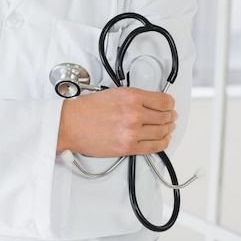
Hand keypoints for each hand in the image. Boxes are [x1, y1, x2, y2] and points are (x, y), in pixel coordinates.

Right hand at [56, 87, 176, 156]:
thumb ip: (134, 98)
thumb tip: (151, 103)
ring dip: (167, 130)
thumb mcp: (113, 93)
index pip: (164, 101)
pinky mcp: (128, 147)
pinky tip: (163, 140)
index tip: (170, 105)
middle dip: (170, 117)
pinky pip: (154, 147)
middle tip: (170, 117)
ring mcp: (132, 132)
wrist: (70, 125)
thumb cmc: (85, 110)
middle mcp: (134, 113)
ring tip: (167, 128)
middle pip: (165, 116)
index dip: (170, 104)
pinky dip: (162, 143)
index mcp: (131, 96)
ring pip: (162, 131)